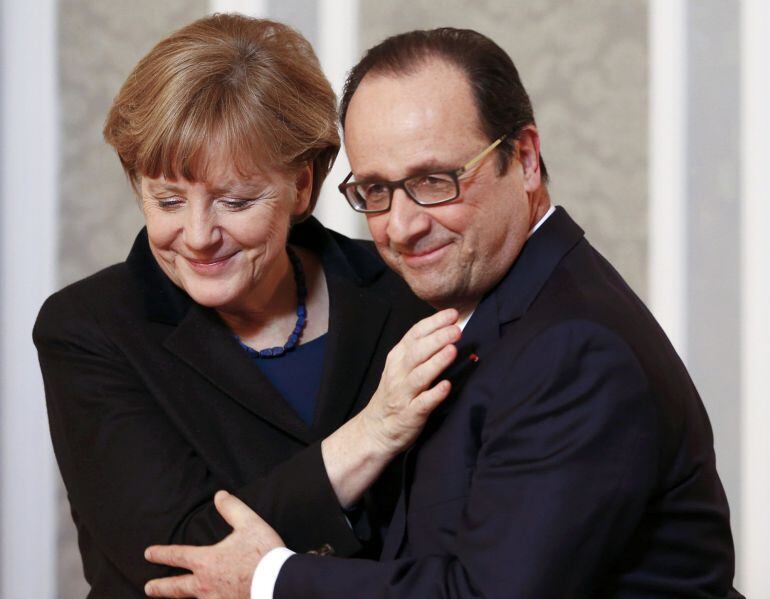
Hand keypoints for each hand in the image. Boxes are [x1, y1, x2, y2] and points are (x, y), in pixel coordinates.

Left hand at [144, 491, 283, 598]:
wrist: (278, 583)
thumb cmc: (263, 553)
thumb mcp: (249, 523)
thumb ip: (232, 508)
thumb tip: (220, 495)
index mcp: (207, 561)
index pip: (178, 556)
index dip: (161, 554)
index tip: (148, 553)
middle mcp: (206, 584)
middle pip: (176, 588)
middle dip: (160, 587)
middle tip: (148, 588)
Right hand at [321, 308, 459, 507]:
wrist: (376, 429)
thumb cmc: (396, 392)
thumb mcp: (401, 366)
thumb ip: (421, 350)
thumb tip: (450, 331)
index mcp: (398, 357)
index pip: (415, 334)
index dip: (434, 323)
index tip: (453, 314)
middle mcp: (398, 373)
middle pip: (417, 352)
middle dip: (438, 339)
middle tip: (457, 330)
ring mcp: (403, 394)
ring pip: (420, 375)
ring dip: (436, 362)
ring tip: (453, 350)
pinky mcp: (410, 414)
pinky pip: (423, 403)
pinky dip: (434, 394)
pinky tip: (446, 386)